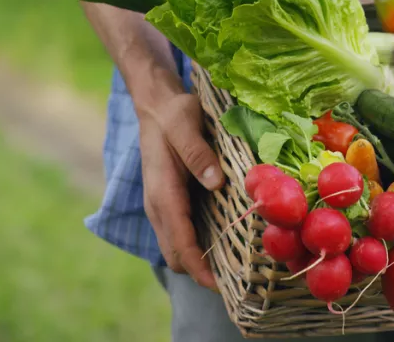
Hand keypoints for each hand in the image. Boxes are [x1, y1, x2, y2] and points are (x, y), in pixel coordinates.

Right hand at [138, 88, 224, 290]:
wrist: (155, 106)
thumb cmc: (172, 113)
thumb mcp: (185, 123)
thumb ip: (196, 152)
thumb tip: (215, 182)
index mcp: (162, 192)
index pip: (179, 242)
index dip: (199, 268)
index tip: (222, 287)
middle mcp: (158, 206)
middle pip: (175, 255)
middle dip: (201, 273)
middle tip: (238, 281)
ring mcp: (161, 206)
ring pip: (176, 248)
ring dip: (198, 263)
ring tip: (234, 269)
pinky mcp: (168, 203)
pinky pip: (180, 235)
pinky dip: (196, 247)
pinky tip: (222, 243)